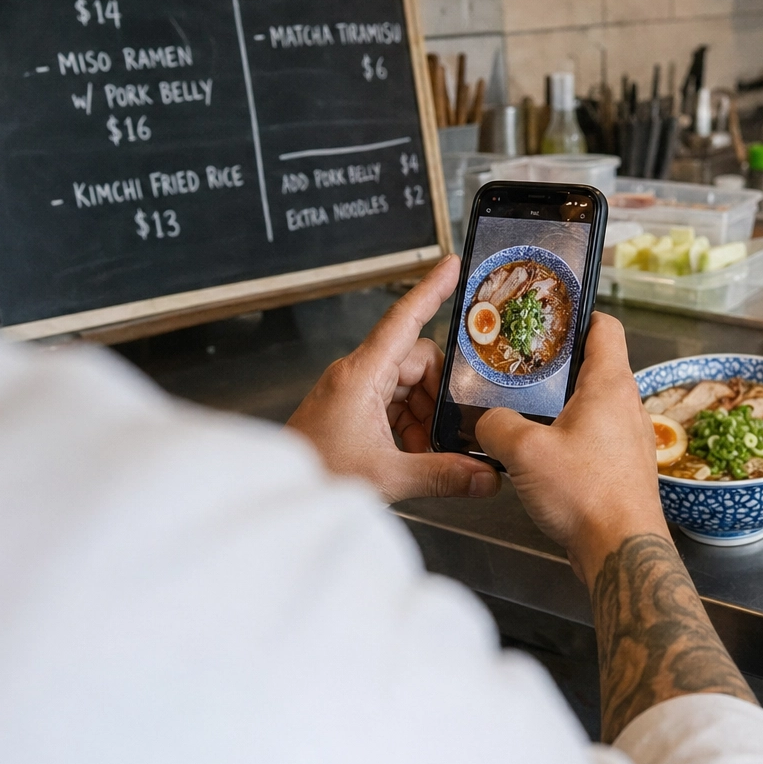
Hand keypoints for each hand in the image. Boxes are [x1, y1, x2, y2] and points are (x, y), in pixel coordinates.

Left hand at [287, 256, 498, 503]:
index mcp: (361, 375)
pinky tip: (412, 454)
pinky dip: (410, 426)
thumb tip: (484, 477)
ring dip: (425, 416)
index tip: (453, 266)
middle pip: (417, 361)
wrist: (277, 497)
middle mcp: (357, 375)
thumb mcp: (385, 476)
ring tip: (425, 452)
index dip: (431, 290)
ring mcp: (354, 392)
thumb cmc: (314, 475)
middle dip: (439, 395)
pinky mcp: (352, 410)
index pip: (404, 319)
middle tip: (450, 430)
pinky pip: (395, 404)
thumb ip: (441, 475)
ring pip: (409, 386)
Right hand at [476, 313, 666, 584]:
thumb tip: (486, 421)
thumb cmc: (586, 494)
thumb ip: (496, 424)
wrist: (621, 550)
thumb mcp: (523, 451)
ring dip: (561, 404)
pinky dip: (569, 435)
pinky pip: (594, 437)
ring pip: (593, 404)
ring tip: (523, 410)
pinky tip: (540, 452)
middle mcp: (626, 405)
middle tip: (520, 366)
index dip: (577, 314)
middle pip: (594, 365)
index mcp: (610, 384)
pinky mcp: (622, 467)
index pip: (604, 326)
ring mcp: (628, 438)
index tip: (549, 316)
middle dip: (556, 364)